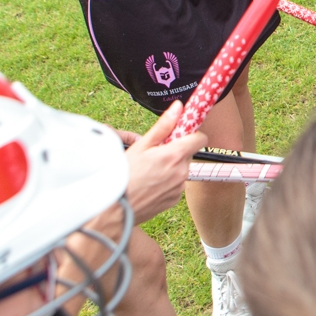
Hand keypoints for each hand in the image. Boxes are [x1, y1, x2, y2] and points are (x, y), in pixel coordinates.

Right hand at [120, 102, 206, 223]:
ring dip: (171, 167)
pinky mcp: (174, 200)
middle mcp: (182, 172)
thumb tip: (178, 108)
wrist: (115, 208)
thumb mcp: (141, 145)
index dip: (191, 134)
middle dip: (175, 151)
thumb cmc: (124, 175)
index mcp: (175, 155)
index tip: (180, 134)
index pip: (200, 139)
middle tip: (155, 154)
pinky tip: (150, 183)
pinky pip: (176, 185)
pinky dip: (167, 182)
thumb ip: (164, 126)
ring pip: (181, 170)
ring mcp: (179, 187)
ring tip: (149, 171)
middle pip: (187, 154)